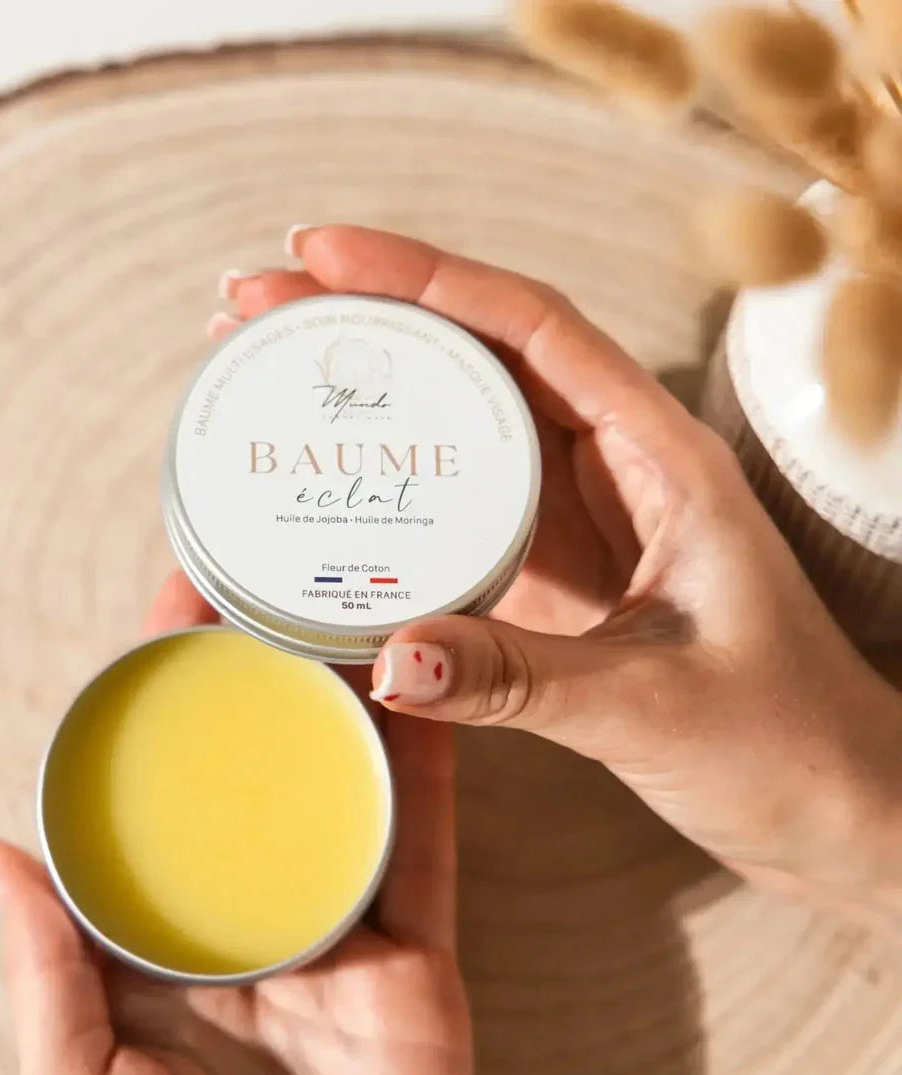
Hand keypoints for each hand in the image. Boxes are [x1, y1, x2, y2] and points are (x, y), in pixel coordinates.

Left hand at [0, 573, 471, 1074]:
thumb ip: (45, 965)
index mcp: (165, 940)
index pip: (163, 791)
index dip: (165, 700)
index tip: (172, 609)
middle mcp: (252, 920)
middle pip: (261, 771)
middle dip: (264, 678)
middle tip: (269, 578)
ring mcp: (340, 936)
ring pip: (348, 788)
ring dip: (350, 701)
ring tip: (349, 606)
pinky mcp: (419, 963)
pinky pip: (426, 847)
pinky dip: (430, 768)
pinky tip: (427, 690)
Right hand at [217, 226, 901, 926]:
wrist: (827, 806)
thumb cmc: (783, 740)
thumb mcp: (649, 703)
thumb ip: (520, 680)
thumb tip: (390, 658)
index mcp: (660, 457)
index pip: (533, 330)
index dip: (427, 279)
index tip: (327, 254)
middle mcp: (614, 468)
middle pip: (478, 357)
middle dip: (367, 318)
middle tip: (261, 303)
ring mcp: (575, 519)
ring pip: (459, 424)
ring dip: (370, 390)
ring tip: (271, 367)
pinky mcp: (546, 575)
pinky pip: (455, 507)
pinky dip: (389, 484)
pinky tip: (327, 484)